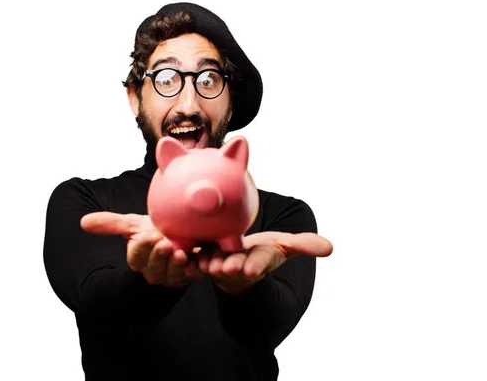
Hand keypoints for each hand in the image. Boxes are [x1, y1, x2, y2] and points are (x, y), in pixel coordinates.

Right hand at [80, 212, 203, 286]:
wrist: (186, 230)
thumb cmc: (158, 228)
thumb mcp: (135, 224)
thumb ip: (111, 224)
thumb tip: (83, 222)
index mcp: (140, 260)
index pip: (135, 258)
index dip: (140, 248)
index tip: (146, 234)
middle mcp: (155, 271)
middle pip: (152, 270)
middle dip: (157, 256)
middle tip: (164, 242)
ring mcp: (173, 276)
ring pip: (171, 276)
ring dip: (174, 265)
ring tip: (179, 252)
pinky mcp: (192, 275)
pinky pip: (192, 277)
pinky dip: (193, 270)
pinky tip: (195, 261)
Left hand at [198, 232, 332, 294]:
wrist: (238, 258)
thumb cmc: (262, 251)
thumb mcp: (284, 246)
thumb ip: (304, 246)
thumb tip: (330, 249)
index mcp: (259, 261)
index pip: (260, 263)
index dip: (256, 266)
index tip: (251, 270)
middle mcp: (239, 265)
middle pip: (234, 265)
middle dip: (231, 266)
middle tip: (227, 265)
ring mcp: (219, 264)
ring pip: (212, 263)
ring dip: (208, 263)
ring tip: (206, 260)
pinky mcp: (202, 259)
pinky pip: (194, 259)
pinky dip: (189, 257)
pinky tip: (184, 252)